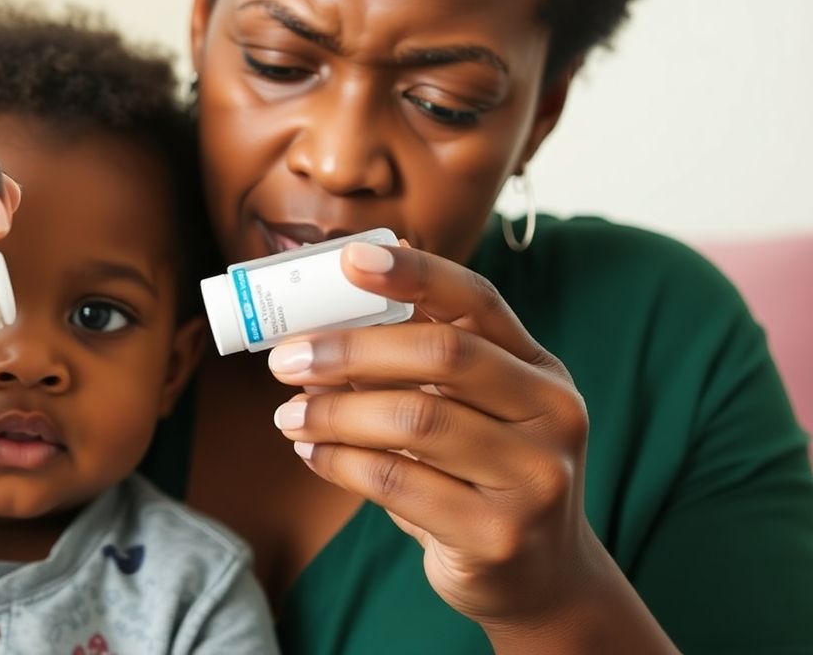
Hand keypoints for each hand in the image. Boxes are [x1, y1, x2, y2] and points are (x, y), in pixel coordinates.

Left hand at [267, 241, 596, 627]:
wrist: (541, 579)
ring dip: (334, 413)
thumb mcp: (470, 415)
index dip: (415, 272)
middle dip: (351, 350)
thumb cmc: (482, 479)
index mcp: (540, 370)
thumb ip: (413, 370)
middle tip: (286, 358)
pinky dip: (341, 463)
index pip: (478, 301)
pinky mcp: (498, 534)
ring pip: (415, 421)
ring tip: (287, 414)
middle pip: (442, 355)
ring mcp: (534, 477)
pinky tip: (311, 454)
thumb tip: (317, 325)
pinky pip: (398, 483)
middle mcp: (551, 415)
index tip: (350, 257)